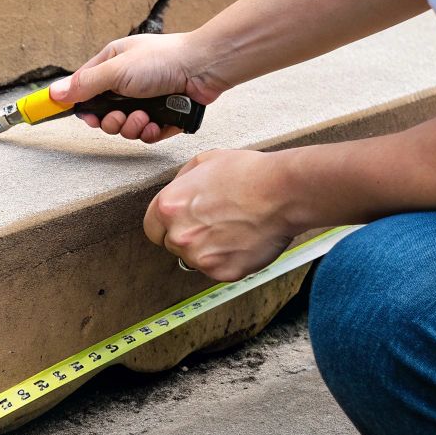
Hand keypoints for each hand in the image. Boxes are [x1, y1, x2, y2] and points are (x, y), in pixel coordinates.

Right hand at [49, 33, 226, 143]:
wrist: (204, 68)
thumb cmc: (165, 59)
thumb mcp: (116, 70)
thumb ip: (85, 84)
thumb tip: (55, 92)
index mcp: (112, 65)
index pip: (85, 90)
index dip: (82, 106)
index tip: (84, 116)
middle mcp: (127, 84)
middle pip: (104, 115)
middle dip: (112, 122)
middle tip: (120, 116)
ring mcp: (145, 101)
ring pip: (125, 128)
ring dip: (132, 127)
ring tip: (144, 116)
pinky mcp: (161, 116)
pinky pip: (146, 135)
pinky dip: (150, 132)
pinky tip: (156, 123)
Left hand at [144, 149, 302, 280]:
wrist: (284, 192)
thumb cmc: (250, 174)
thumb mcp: (205, 162)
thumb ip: (181, 182)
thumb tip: (175, 193)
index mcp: (169, 208)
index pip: (152, 228)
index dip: (167, 225)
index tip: (181, 223)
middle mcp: (179, 236)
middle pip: (173, 245)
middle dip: (189, 236)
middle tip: (216, 221)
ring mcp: (200, 257)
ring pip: (195, 259)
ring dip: (209, 249)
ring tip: (234, 228)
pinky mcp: (222, 272)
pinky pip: (218, 270)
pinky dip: (229, 259)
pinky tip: (243, 240)